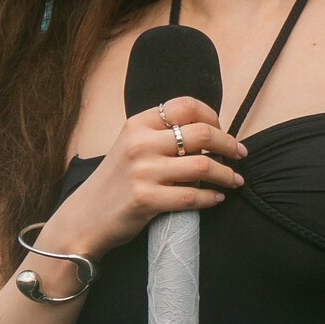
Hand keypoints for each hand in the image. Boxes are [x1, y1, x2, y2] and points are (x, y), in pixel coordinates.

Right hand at [61, 97, 247, 255]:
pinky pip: (192, 196)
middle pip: (201, 133)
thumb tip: (207, 131)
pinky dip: (212, 197)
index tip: (222, 131)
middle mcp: (140, 143)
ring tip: (235, 180)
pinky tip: (217, 198)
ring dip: (227, 174)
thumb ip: (160, 135)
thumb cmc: (115, 182)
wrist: (85, 217)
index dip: (212, 116)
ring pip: (203, 166)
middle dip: (228, 143)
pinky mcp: (146, 200)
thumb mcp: (131, 146)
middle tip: (239, 154)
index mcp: (137, 124)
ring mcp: (143, 172)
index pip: (186, 106)